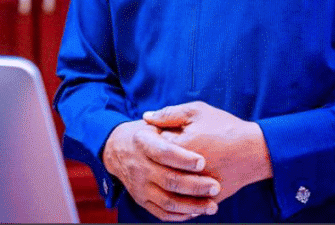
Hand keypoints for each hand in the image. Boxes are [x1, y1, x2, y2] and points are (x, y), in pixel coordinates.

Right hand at [102, 119, 221, 220]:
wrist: (118, 150)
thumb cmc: (145, 134)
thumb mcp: (153, 122)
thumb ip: (169, 118)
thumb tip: (185, 122)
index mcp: (142, 143)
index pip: (163, 152)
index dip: (183, 158)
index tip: (203, 161)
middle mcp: (139, 167)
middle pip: (168, 180)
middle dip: (195, 185)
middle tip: (215, 186)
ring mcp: (139, 186)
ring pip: (167, 201)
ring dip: (192, 206)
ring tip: (212, 206)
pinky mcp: (142, 200)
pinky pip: (162, 213)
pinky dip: (181, 216)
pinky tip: (198, 211)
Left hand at [144, 101, 272, 204]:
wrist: (255, 151)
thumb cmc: (225, 128)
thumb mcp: (197, 112)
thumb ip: (169, 114)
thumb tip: (146, 117)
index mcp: (177, 146)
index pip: (150, 144)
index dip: (154, 137)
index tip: (163, 133)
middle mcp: (182, 170)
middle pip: (156, 167)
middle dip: (159, 158)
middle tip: (171, 150)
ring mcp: (193, 188)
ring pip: (168, 186)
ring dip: (167, 176)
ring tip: (177, 163)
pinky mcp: (203, 200)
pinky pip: (183, 200)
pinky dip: (180, 192)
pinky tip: (184, 180)